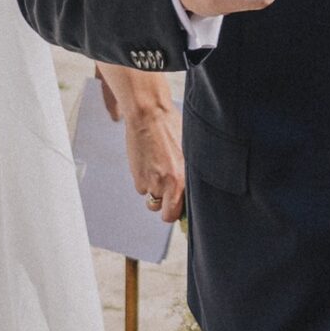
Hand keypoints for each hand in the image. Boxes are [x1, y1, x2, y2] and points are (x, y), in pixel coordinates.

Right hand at [102, 65, 185, 221]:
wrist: (149, 115)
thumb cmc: (171, 128)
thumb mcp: (189, 152)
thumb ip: (189, 174)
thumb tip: (191, 190)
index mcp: (187, 178)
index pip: (185, 211)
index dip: (181, 210)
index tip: (180, 207)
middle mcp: (171, 184)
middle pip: (167, 215)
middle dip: (166, 208)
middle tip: (167, 195)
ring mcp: (153, 183)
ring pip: (152, 199)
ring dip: (154, 191)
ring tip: (157, 170)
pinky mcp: (138, 178)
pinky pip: (141, 188)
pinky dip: (143, 179)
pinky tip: (148, 162)